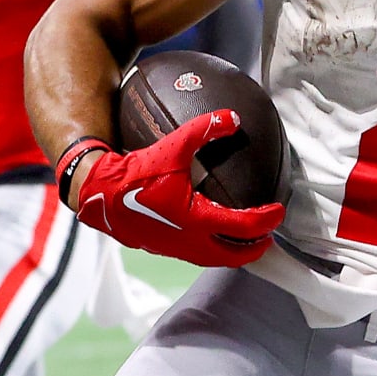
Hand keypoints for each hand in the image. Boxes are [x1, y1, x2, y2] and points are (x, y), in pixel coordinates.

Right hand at [73, 111, 284, 267]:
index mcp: (196, 219)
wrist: (97, 194)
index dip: (267, 220)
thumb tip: (233, 117)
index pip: (244, 228)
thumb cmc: (134, 174)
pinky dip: (213, 248)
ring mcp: (175, 249)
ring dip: (234, 251)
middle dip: (255, 249)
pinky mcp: (162, 248)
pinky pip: (197, 254)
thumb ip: (204, 130)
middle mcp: (189, 241)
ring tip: (246, 239)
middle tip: (269, 236)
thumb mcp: (171, 146)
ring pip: (214, 258)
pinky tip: (211, 232)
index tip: (279, 211)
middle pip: (233, 256)